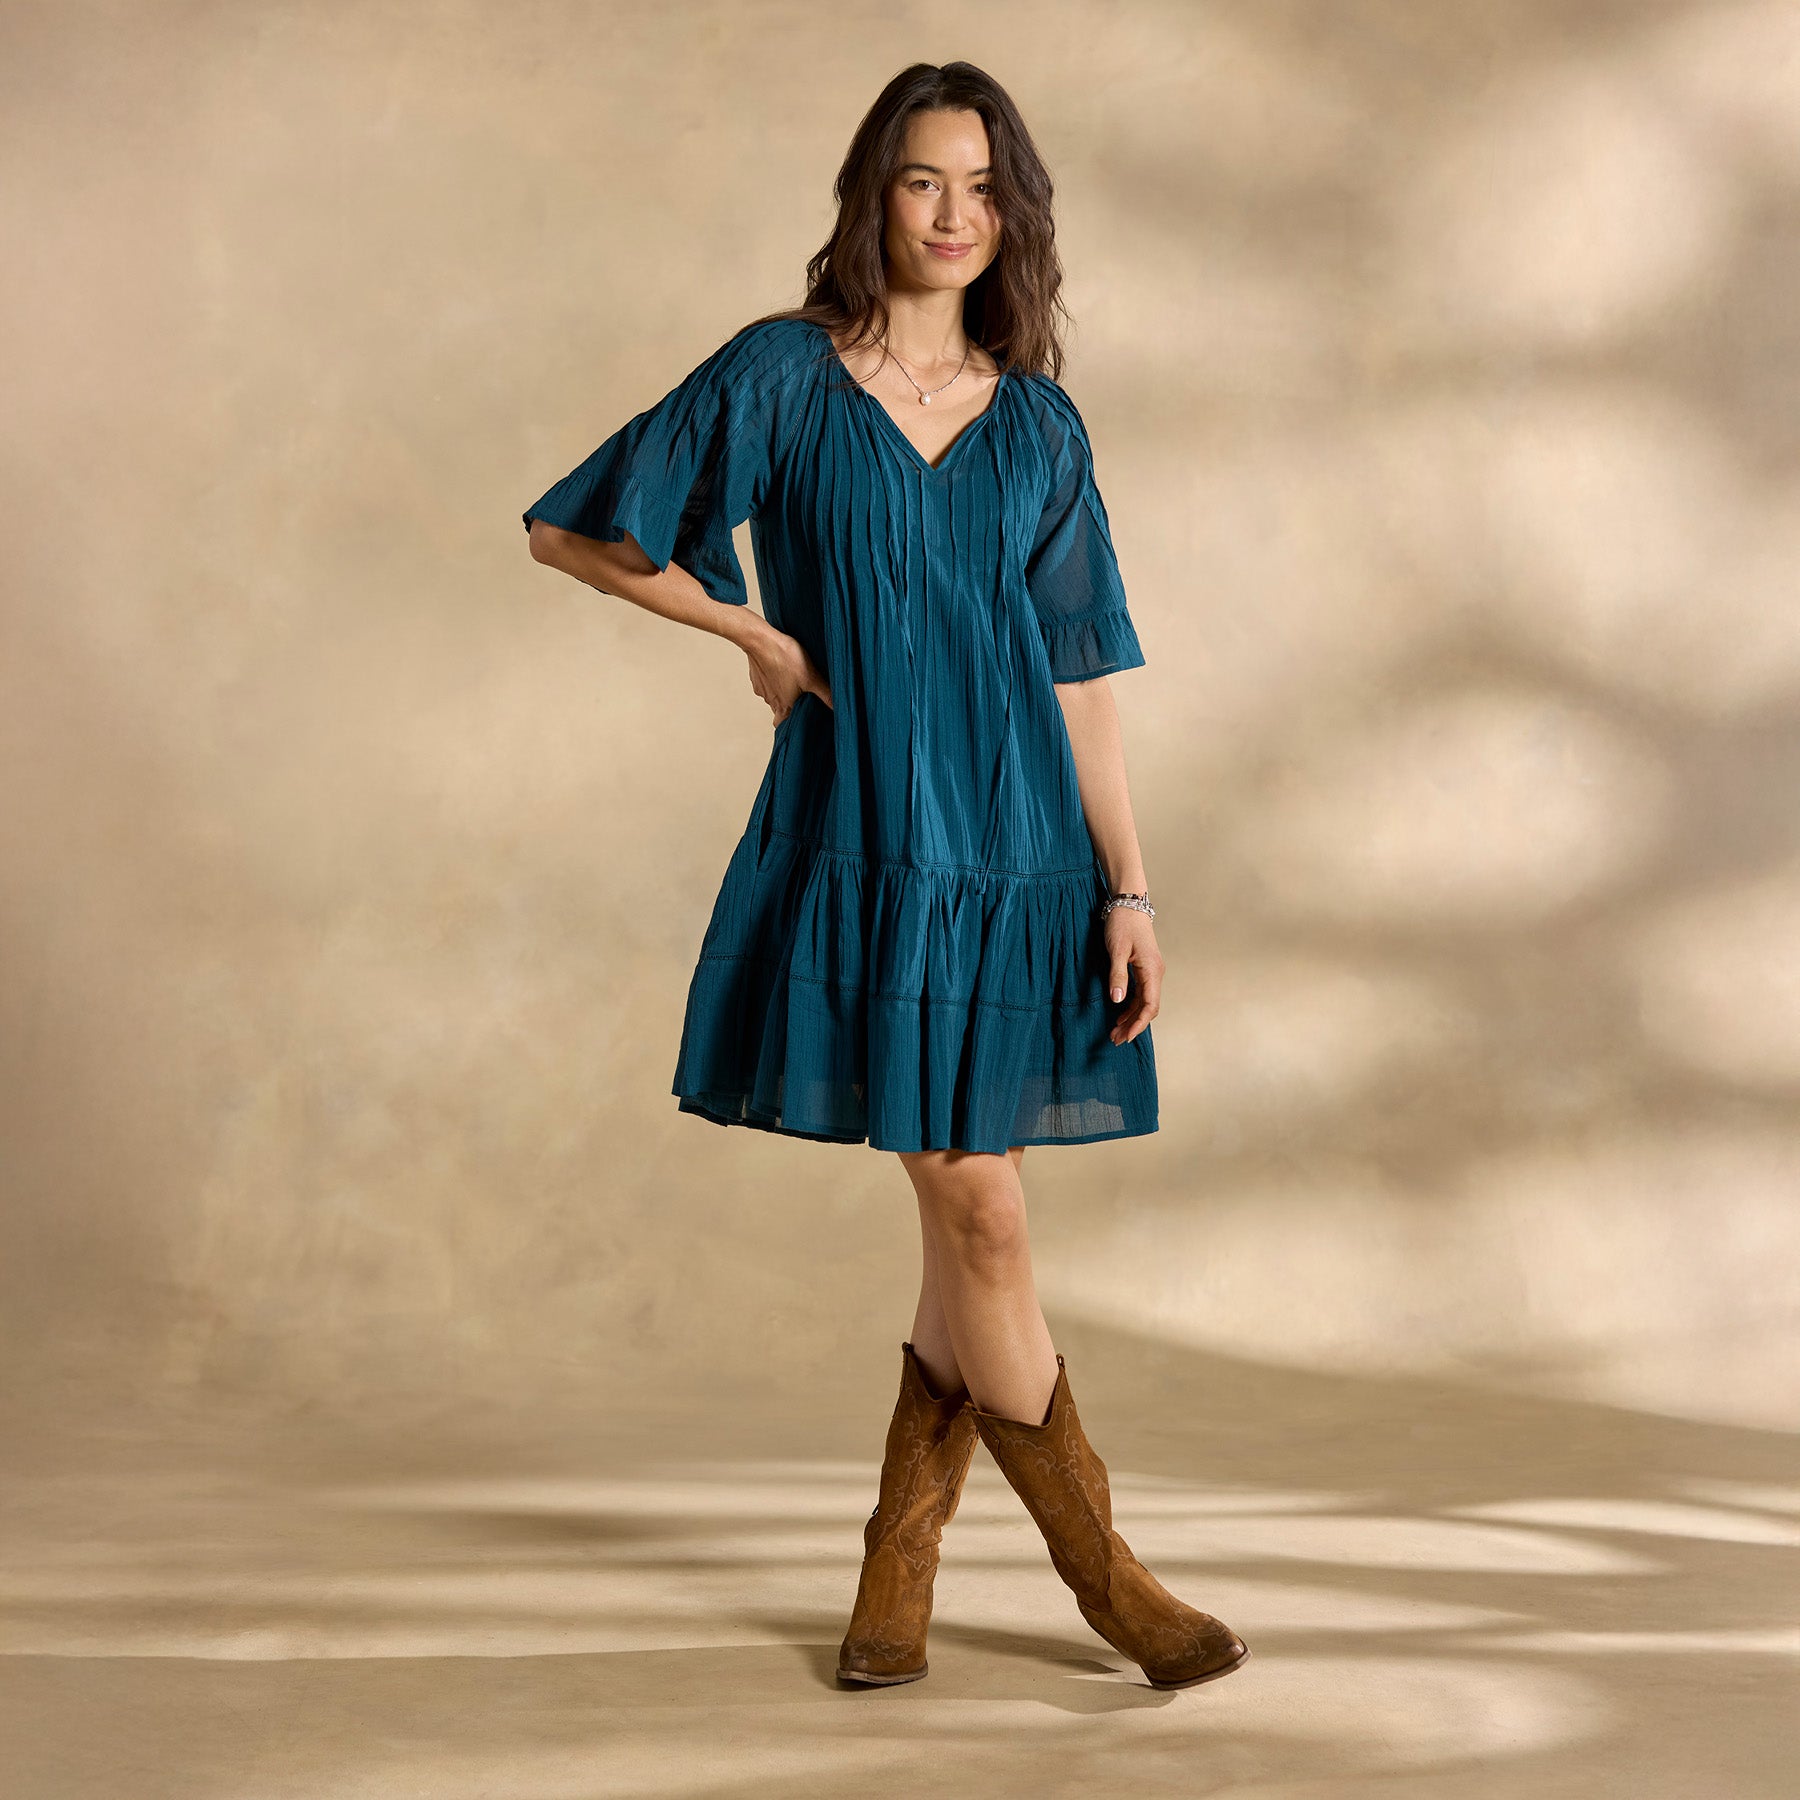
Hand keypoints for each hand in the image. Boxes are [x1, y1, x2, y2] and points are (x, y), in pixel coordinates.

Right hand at [744, 624, 832, 723]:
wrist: (761, 641)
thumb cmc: (785, 658)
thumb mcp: (811, 677)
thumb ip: (825, 694)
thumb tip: (839, 708)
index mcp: (784, 706)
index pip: (784, 725)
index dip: (792, 725)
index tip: (800, 721)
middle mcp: (771, 701)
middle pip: (779, 712)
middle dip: (789, 708)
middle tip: (800, 700)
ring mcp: (762, 690)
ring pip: (773, 697)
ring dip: (782, 693)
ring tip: (794, 681)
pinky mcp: (756, 678)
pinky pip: (766, 684)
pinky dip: (773, 680)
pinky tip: (781, 670)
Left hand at [1105, 907, 1161, 1044]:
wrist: (1129, 903)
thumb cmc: (1122, 924)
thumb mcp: (1116, 950)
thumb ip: (1118, 976)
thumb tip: (1117, 1001)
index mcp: (1152, 970)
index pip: (1149, 1006)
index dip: (1138, 1024)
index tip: (1125, 1036)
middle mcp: (1155, 973)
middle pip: (1148, 1007)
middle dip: (1133, 1025)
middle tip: (1115, 1039)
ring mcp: (1151, 971)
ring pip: (1144, 1002)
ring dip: (1131, 1018)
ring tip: (1115, 1031)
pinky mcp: (1144, 968)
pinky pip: (1140, 993)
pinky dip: (1130, 1006)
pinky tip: (1120, 1014)